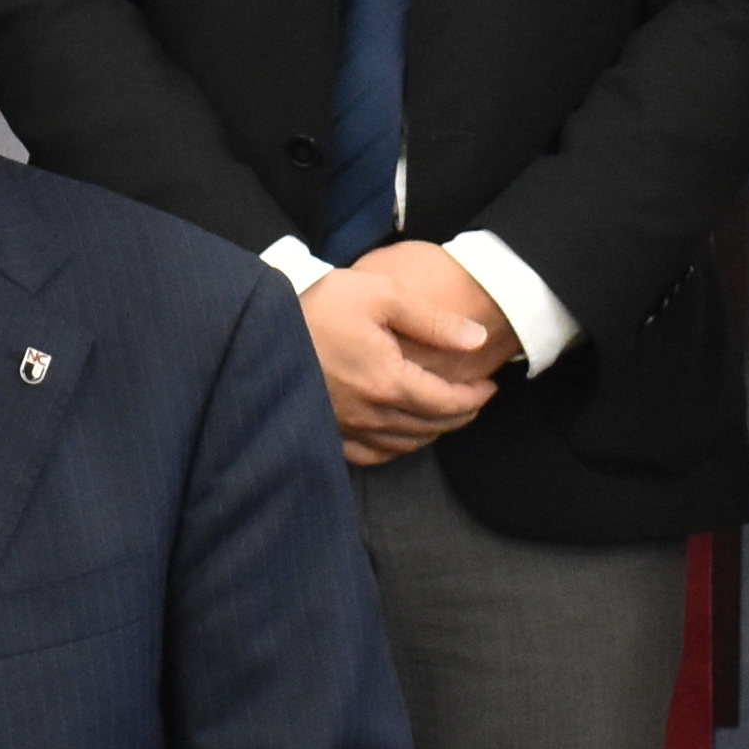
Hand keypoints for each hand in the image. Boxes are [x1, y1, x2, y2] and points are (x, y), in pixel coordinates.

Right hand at [296, 245, 511, 463]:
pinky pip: (373, 455)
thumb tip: (477, 338)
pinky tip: (401, 435)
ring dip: (434, 431)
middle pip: (432, 426)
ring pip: (406, 444)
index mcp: (390, 381)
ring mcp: (347, 428)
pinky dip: (397, 448)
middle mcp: (372, 414)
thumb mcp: (379, 294)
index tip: (490, 386)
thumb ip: (432, 319)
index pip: (448, 402)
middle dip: (461, 414)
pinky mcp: (327, 431)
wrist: (258, 332)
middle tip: (476, 399)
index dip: (476, 397)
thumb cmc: (319, 307)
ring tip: (445, 414)